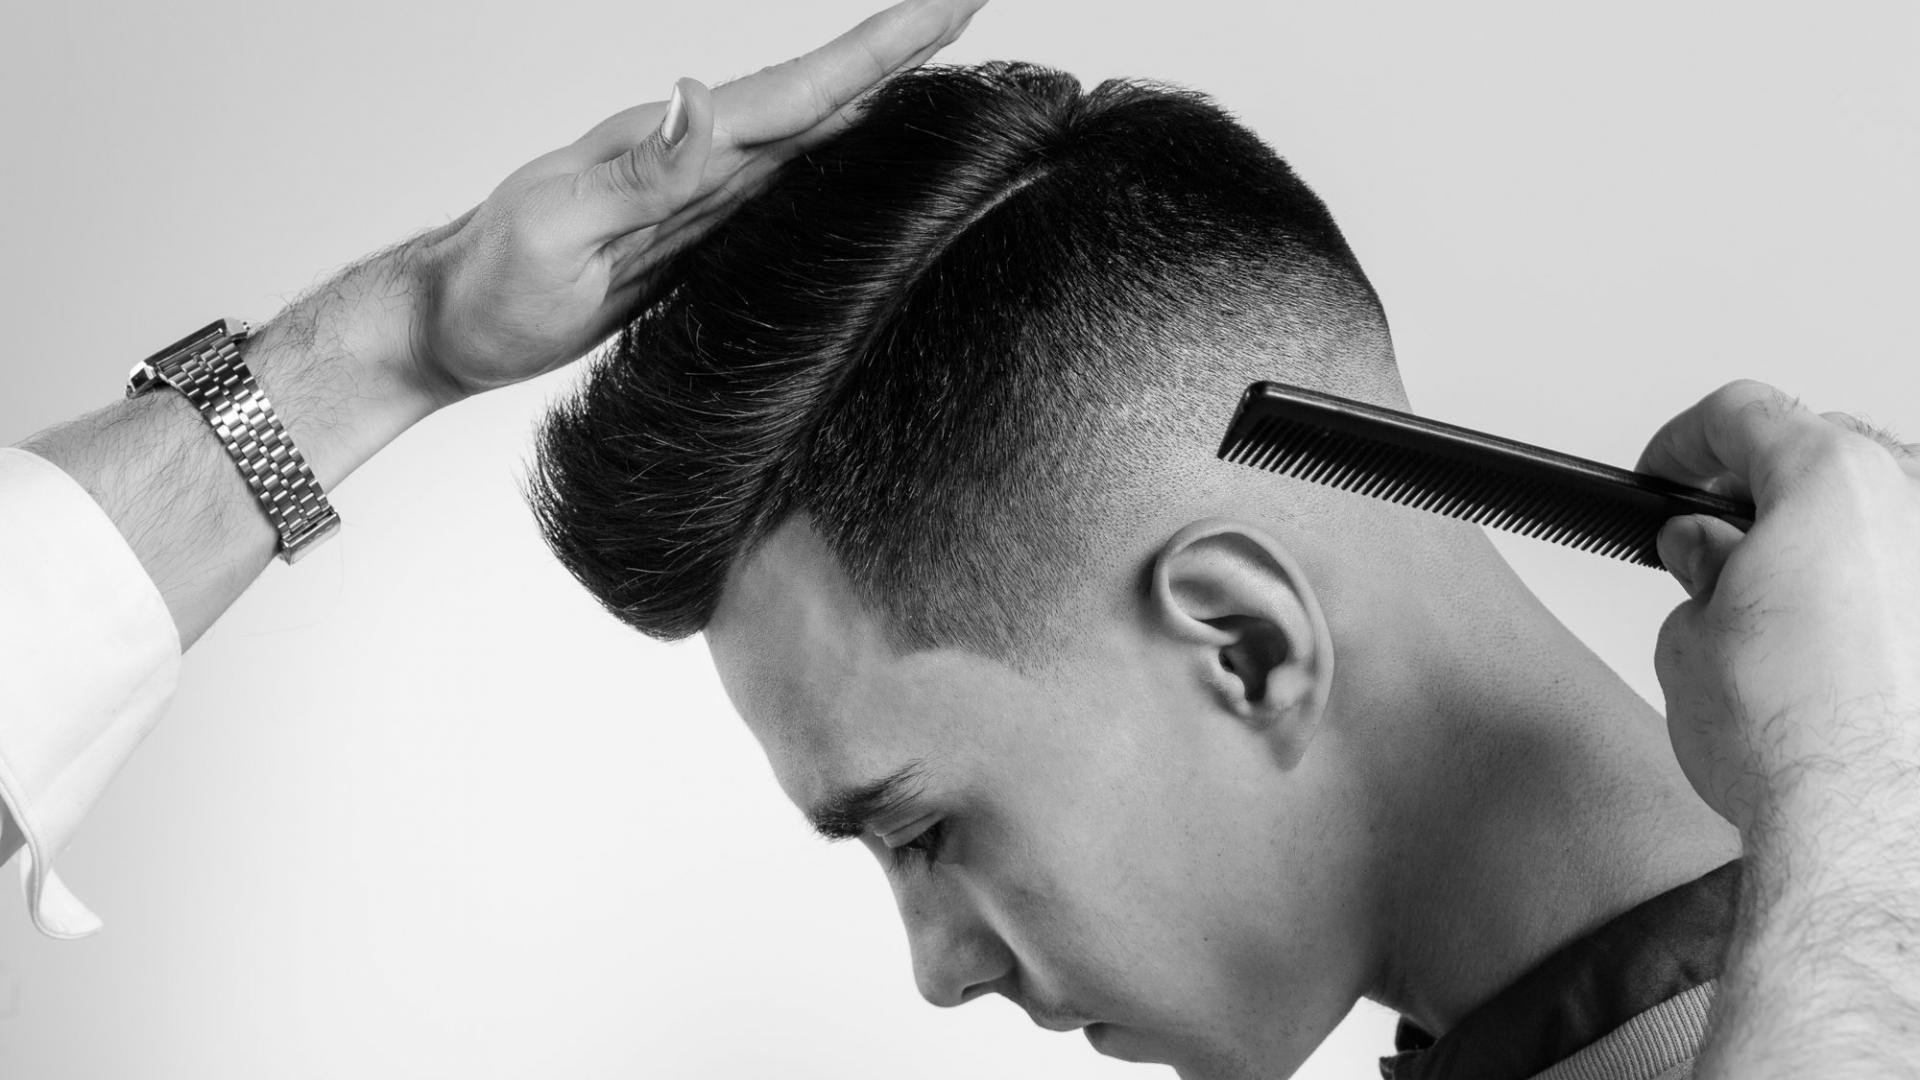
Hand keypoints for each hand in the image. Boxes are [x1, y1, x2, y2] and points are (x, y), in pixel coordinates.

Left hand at [395, 0, 985, 407]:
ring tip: (935, 63)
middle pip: (816, 99)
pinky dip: (831, 163)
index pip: (792, 91)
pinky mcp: (694, 242)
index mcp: (670, 148)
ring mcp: (698, 202)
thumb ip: (639, 172)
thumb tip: (703, 99)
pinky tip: (858, 159)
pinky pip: (780, 192)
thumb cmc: (488, 285)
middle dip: (895, 53)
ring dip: (874, 99)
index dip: (873, 51)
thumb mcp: (554, 227)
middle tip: (963, 5)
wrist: (446, 325)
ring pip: (807, 139)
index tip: (943, 3)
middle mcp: (695, 163)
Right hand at [1637, 379, 1919, 832]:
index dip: (1683, 443)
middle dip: (1761, 489)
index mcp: (1833, 477)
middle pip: (1825, 450)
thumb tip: (1707, 554)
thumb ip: (1697, 572)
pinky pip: (1909, 579)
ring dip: (1827, 541)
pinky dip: (1878, 595)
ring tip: (1774, 604)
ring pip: (1884, 515)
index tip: (1663, 476)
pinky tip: (1839, 647)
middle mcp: (1914, 501)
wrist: (1869, 827)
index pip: (1744, 413)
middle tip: (1710, 541)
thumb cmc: (1793, 739)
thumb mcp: (1689, 637)